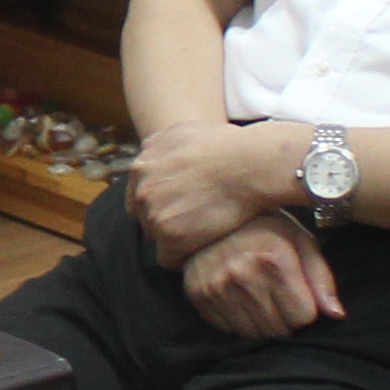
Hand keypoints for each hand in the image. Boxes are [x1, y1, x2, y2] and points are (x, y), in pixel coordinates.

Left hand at [123, 119, 298, 260]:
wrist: (250, 164)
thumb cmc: (229, 146)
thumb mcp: (184, 131)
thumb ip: (163, 147)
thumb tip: (159, 157)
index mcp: (144, 164)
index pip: (139, 194)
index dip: (160, 202)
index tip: (180, 207)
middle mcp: (143, 188)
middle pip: (145, 215)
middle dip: (166, 218)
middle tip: (194, 222)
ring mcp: (153, 212)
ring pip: (156, 237)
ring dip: (175, 238)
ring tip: (202, 236)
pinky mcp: (170, 235)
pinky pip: (167, 259)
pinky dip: (182, 257)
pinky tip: (200, 251)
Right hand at [179, 212, 339, 342]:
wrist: (210, 209)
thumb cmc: (265, 226)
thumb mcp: (300, 240)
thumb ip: (321, 277)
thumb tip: (336, 315)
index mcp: (274, 259)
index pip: (303, 317)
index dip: (306, 308)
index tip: (299, 294)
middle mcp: (242, 274)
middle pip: (279, 330)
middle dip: (286, 319)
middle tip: (279, 296)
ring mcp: (216, 286)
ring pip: (254, 335)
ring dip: (263, 323)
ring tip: (260, 296)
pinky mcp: (197, 295)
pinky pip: (229, 330)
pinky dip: (239, 321)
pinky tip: (239, 297)